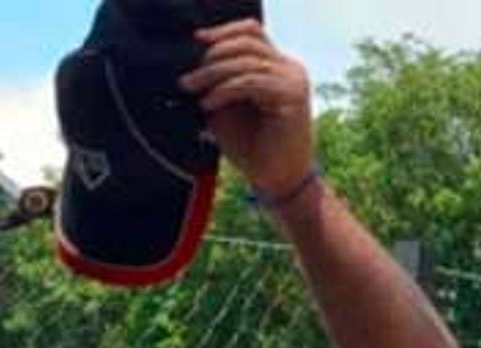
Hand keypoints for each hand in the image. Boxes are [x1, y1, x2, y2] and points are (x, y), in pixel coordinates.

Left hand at [180, 20, 314, 197]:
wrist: (276, 181)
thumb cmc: (252, 148)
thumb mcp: (226, 110)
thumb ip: (216, 85)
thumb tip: (192, 67)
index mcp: (276, 66)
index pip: (250, 32)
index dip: (222, 33)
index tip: (194, 43)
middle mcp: (289, 68)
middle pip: (247, 41)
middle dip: (212, 56)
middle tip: (187, 78)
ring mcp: (293, 79)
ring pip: (247, 60)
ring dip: (213, 73)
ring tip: (191, 88)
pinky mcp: (292, 96)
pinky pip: (251, 82)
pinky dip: (225, 90)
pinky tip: (208, 103)